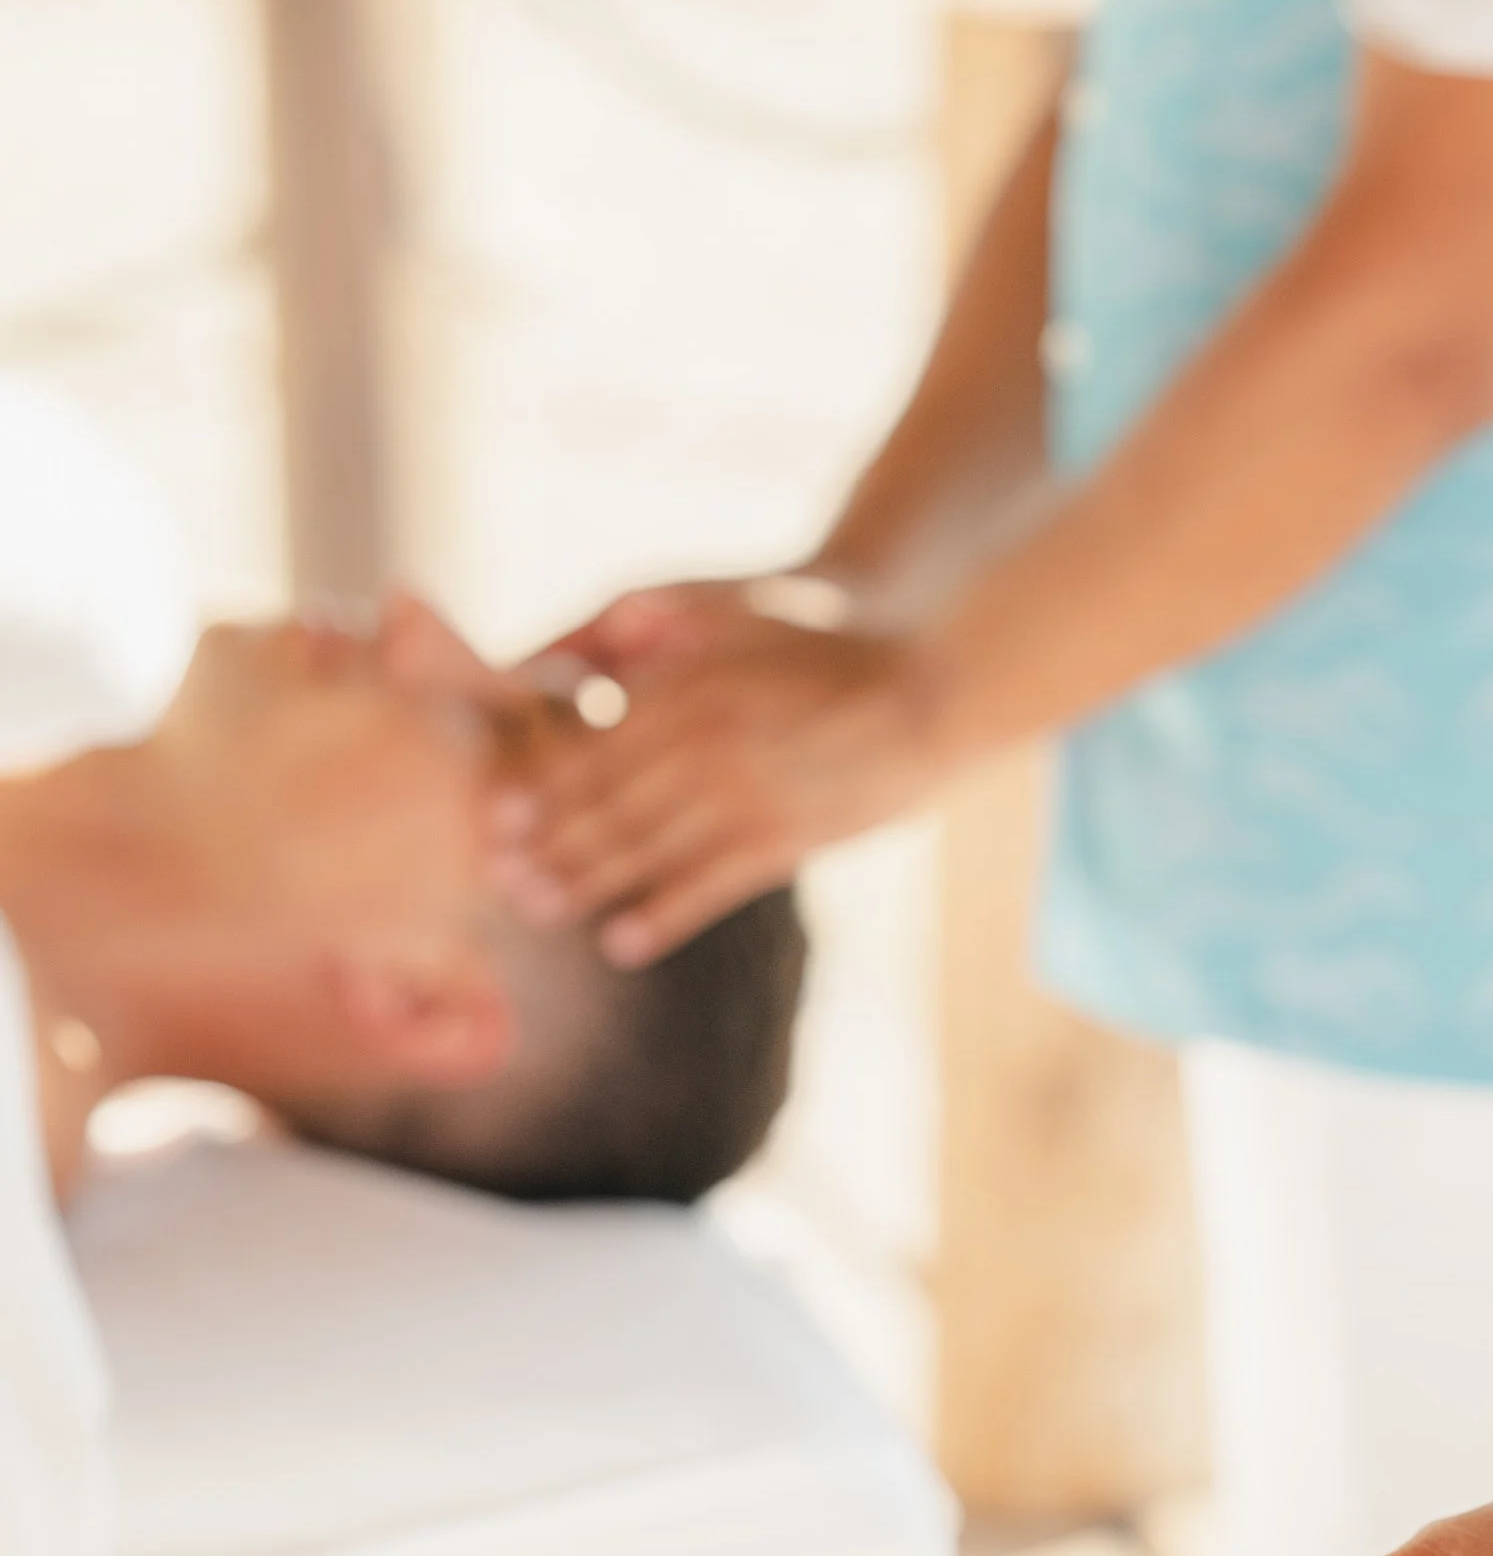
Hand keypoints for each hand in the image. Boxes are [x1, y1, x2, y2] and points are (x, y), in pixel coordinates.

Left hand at [493, 578, 947, 960]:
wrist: (932, 689)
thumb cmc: (836, 648)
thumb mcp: (748, 613)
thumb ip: (673, 621)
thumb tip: (604, 628)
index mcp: (690, 687)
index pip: (595, 747)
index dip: (542, 790)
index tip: (499, 822)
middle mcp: (705, 743)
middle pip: (606, 805)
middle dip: (547, 848)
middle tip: (497, 883)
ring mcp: (744, 795)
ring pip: (645, 849)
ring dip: (585, 885)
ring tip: (538, 912)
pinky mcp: (785, 838)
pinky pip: (708, 886)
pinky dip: (661, 915)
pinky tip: (620, 942)